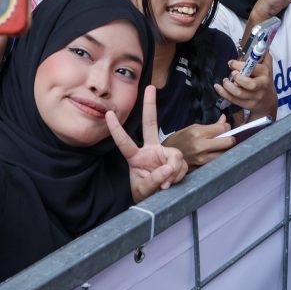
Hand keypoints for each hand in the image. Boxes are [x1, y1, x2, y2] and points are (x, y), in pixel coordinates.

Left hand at [107, 85, 187, 201]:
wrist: (156, 203)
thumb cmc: (144, 194)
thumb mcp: (144, 190)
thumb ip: (155, 180)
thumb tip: (168, 167)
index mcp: (136, 157)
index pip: (124, 142)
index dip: (116, 129)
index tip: (108, 113)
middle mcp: (150, 150)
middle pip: (150, 124)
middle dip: (150, 105)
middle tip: (150, 87)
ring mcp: (163, 153)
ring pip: (174, 156)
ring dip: (174, 172)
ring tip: (167, 184)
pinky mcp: (175, 159)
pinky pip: (182, 164)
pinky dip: (180, 175)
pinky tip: (174, 180)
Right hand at [161, 115, 234, 170]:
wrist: (166, 157)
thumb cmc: (179, 140)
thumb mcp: (193, 128)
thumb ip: (211, 126)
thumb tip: (224, 119)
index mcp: (197, 133)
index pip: (222, 129)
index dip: (226, 127)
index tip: (225, 128)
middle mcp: (201, 146)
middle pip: (228, 142)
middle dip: (230, 139)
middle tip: (228, 138)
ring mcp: (202, 159)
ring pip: (226, 154)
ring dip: (226, 149)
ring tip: (222, 147)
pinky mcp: (202, 168)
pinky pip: (218, 161)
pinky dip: (220, 157)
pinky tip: (216, 154)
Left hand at [213, 54, 277, 119]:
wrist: (269, 101)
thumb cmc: (264, 79)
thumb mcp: (267, 66)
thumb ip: (262, 56)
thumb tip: (257, 44)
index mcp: (265, 73)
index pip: (254, 69)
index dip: (240, 65)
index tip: (231, 63)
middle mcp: (261, 85)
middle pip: (249, 84)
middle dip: (237, 78)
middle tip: (231, 74)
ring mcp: (255, 97)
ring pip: (239, 93)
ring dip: (228, 87)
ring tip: (224, 81)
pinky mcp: (248, 105)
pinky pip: (234, 100)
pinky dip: (224, 94)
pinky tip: (218, 88)